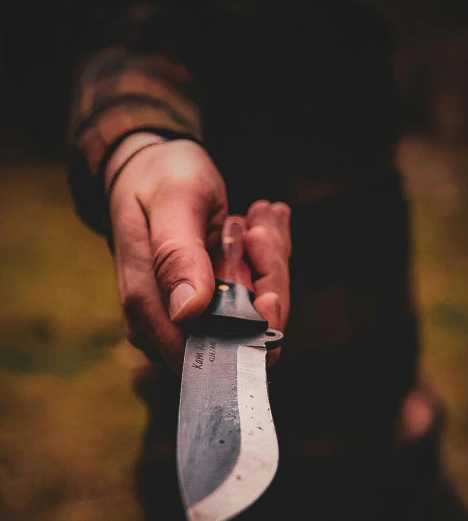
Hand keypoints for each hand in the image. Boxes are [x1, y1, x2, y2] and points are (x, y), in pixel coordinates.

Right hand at [106, 133, 290, 372]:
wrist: (150, 171)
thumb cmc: (158, 179)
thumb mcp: (174, 203)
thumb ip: (178, 255)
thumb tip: (188, 312)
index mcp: (147, 306)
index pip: (215, 348)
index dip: (254, 322)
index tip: (264, 266)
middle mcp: (166, 325)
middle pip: (243, 335)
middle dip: (265, 277)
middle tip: (259, 227)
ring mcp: (189, 319)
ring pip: (256, 316)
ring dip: (267, 263)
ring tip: (258, 218)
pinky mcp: (211, 308)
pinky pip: (254, 298)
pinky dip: (264, 261)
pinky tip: (258, 225)